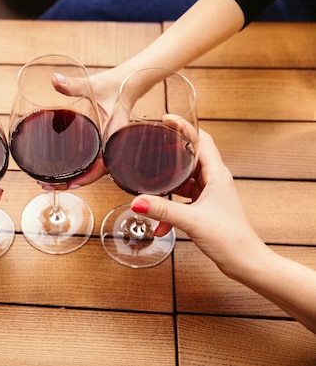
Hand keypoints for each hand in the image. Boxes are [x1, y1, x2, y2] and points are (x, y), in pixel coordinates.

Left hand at [36, 69, 121, 189]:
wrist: (127, 83)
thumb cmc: (114, 85)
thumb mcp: (92, 85)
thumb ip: (73, 84)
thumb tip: (54, 79)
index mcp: (113, 136)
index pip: (103, 165)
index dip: (88, 177)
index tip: (72, 185)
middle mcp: (111, 145)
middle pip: (94, 173)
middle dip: (73, 183)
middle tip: (48, 186)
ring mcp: (107, 146)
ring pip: (93, 170)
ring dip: (75, 178)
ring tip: (51, 183)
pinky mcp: (102, 144)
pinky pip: (92, 161)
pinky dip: (79, 169)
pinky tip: (63, 172)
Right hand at [130, 130, 264, 274]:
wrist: (246, 262)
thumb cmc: (231, 239)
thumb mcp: (192, 220)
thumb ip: (162, 210)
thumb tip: (137, 201)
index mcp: (217, 175)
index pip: (202, 139)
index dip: (184, 126)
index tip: (166, 119)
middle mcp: (214, 181)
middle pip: (190, 156)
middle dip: (169, 153)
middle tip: (151, 147)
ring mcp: (210, 195)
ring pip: (184, 180)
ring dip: (167, 185)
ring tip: (149, 185)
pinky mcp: (205, 209)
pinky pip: (182, 200)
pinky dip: (169, 208)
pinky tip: (160, 224)